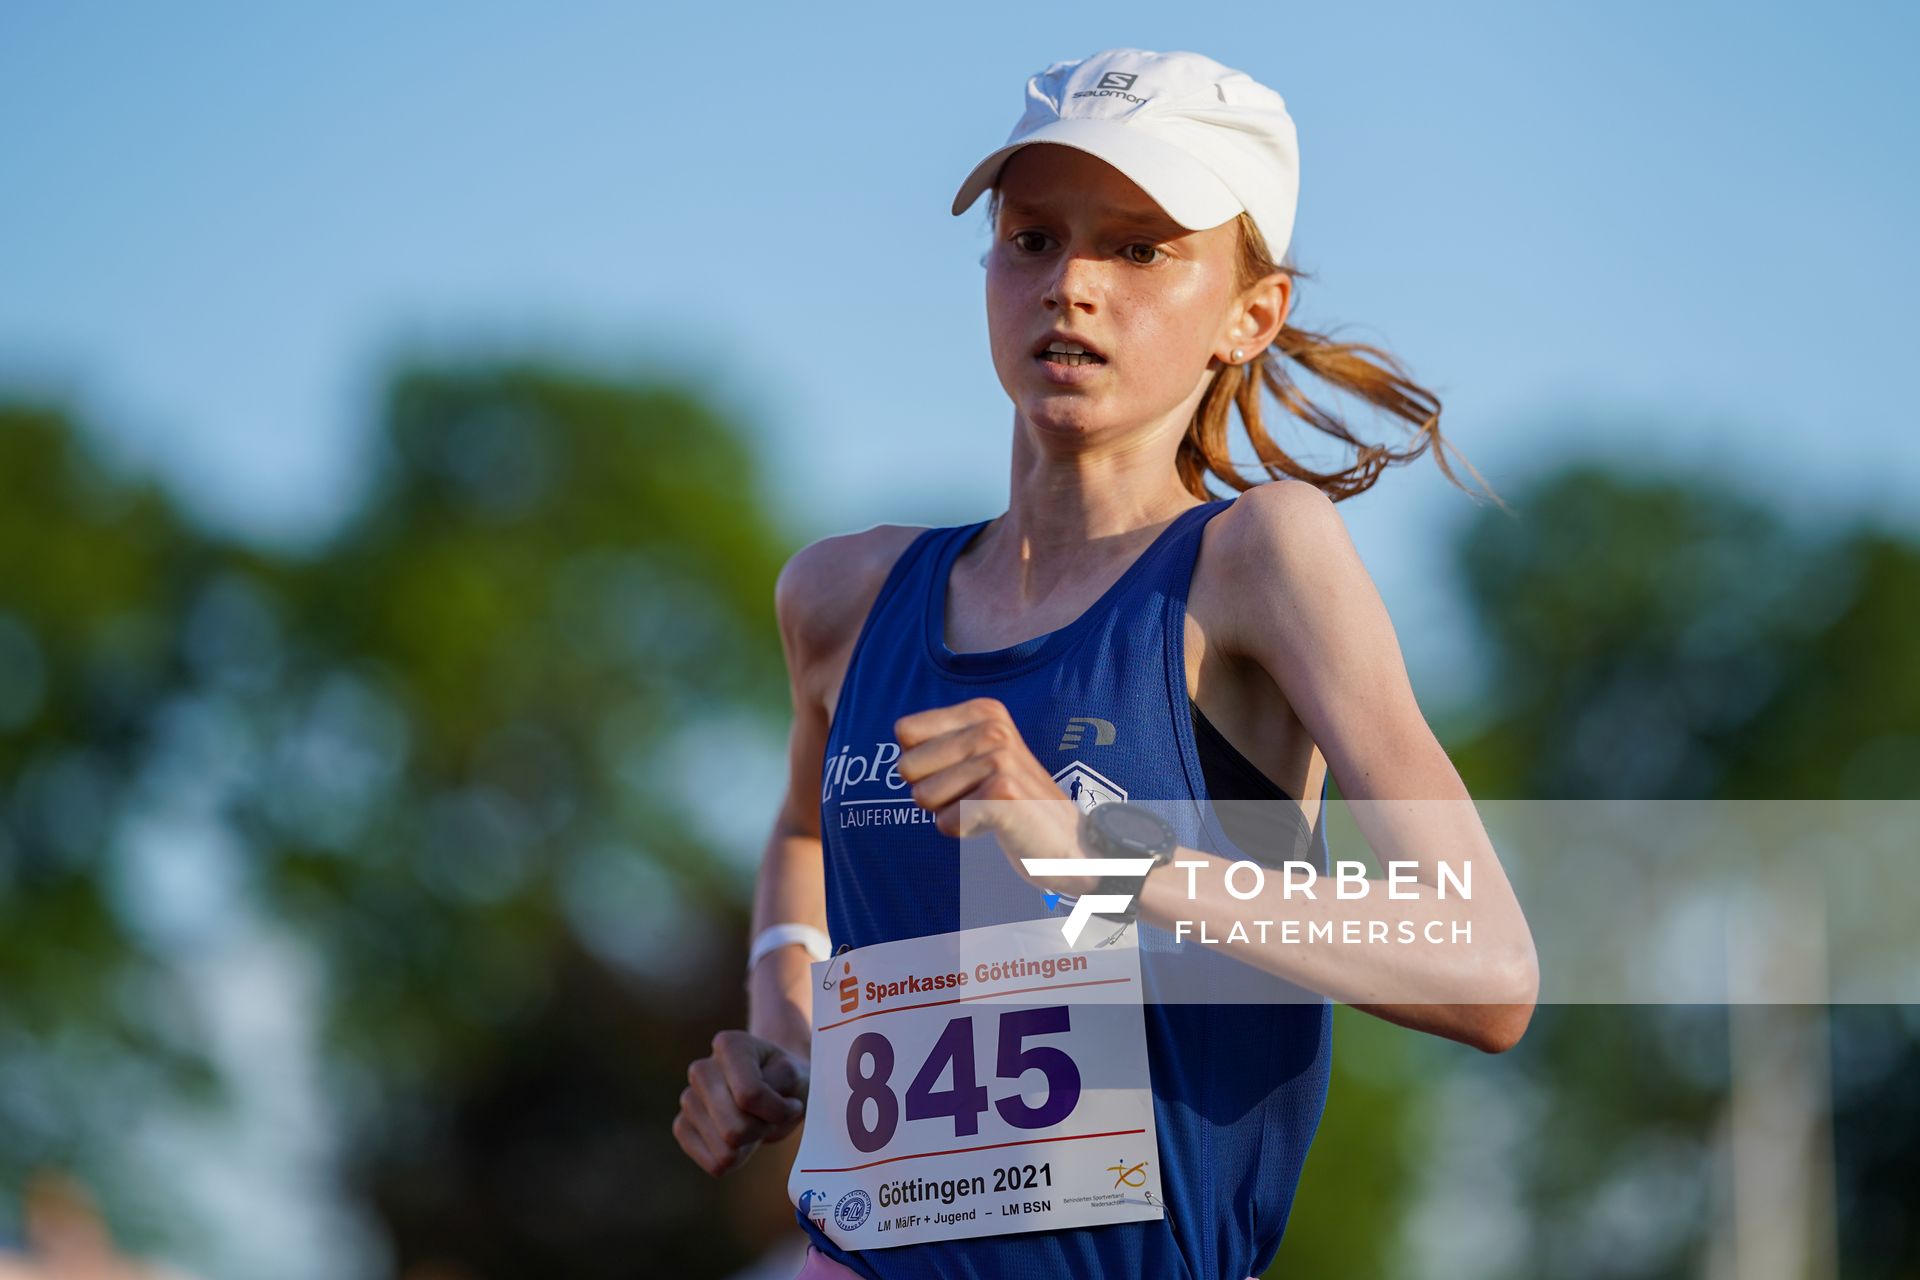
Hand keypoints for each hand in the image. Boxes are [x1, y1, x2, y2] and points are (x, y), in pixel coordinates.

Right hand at [674, 1030, 808, 1176]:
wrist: (779, 1088)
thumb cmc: (789, 1081)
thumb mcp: (797, 1079)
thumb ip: (771, 1098)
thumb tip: (730, 1137)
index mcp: (728, 1045)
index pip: (749, 1096)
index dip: (779, 1110)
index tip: (792, 1103)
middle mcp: (701, 1069)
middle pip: (734, 1129)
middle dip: (763, 1129)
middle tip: (772, 1114)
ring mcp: (688, 1098)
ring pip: (725, 1150)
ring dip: (750, 1143)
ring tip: (756, 1120)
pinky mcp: (682, 1127)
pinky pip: (712, 1163)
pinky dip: (736, 1159)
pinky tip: (741, 1138)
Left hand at [895, 697, 1096, 895]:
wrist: (1067, 843)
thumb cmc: (1008, 801)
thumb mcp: (977, 755)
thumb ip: (938, 743)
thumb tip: (900, 747)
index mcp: (983, 711)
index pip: (904, 731)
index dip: (920, 762)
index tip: (959, 771)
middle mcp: (992, 728)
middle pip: (907, 767)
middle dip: (931, 792)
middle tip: (973, 796)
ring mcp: (1000, 758)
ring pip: (923, 797)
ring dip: (948, 813)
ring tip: (984, 808)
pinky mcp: (1002, 794)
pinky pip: (946, 822)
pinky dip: (963, 831)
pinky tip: (994, 824)